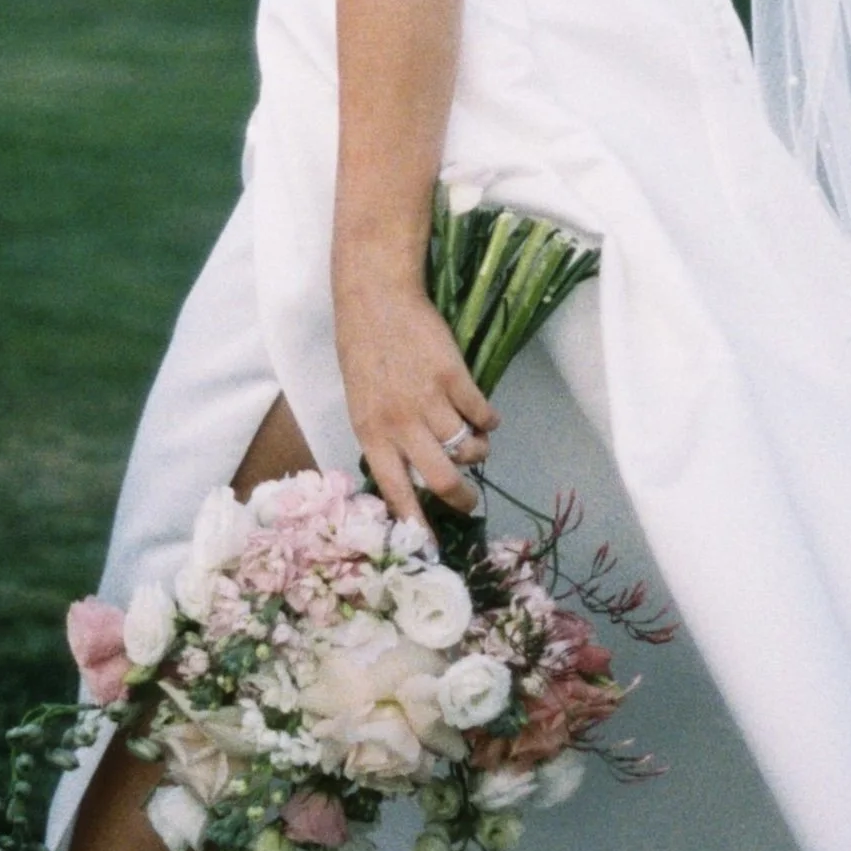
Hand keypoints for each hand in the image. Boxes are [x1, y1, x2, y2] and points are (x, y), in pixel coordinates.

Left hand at [334, 274, 499, 527]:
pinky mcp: (454, 376)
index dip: (416, 525)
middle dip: (463, 498)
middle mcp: (400, 423)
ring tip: (476, 444)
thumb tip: (414, 471)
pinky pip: (482, 414)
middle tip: (470, 501)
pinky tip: (485, 415)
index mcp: (371, 434)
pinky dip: (488, 420)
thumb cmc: (364, 352)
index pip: (396, 493)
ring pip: (468, 449)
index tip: (430, 551)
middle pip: (443, 480)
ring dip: (477, 453)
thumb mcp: (362, 403)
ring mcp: (428, 400)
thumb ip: (385, 437)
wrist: (376, 299)